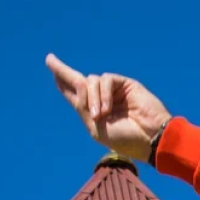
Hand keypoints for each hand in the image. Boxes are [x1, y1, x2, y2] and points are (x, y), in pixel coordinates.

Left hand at [46, 54, 170, 160]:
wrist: (150, 139)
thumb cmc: (125, 139)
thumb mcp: (95, 127)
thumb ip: (83, 105)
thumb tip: (79, 81)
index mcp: (94, 112)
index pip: (75, 93)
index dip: (62, 81)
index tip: (51, 65)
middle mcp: (103, 99)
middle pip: (79, 80)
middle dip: (63, 72)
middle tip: (49, 60)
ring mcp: (114, 91)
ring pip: (91, 81)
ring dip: (92, 98)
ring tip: (101, 115)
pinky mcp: (125, 84)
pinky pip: (105, 80)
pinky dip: (103, 94)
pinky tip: (107, 109)